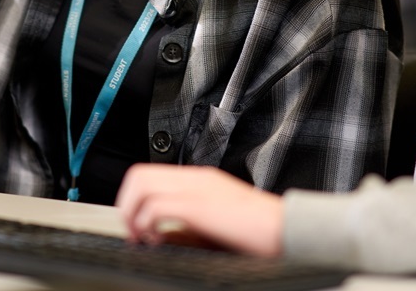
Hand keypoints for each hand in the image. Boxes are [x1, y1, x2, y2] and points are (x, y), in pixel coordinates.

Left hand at [115, 165, 283, 257]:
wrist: (288, 230)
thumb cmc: (259, 232)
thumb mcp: (216, 223)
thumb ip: (187, 224)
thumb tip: (157, 233)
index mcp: (200, 179)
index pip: (150, 174)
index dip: (133, 200)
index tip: (136, 226)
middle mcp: (196, 178)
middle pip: (139, 175)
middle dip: (126, 205)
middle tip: (134, 233)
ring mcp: (198, 188)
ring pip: (141, 185)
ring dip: (132, 214)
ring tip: (142, 237)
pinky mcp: (200, 206)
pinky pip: (155, 206)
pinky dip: (146, 224)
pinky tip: (157, 241)